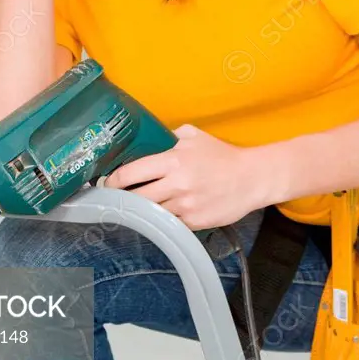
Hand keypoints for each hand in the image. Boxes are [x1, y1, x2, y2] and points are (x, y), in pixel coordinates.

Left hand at [103, 124, 260, 230]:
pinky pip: (169, 223)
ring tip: (137, 208)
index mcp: (173, 160)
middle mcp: (176, 184)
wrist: (251, 178)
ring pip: (152, 213)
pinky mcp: (194, 222)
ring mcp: (185, 206)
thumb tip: (149, 140)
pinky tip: (161, 216)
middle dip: (124, 199)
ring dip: (144, 211)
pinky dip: (163, 220)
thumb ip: (169, 136)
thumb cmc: (222, 156)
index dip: (115, 180)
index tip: (107, 183)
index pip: (132, 173)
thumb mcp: (194, 136)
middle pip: (137, 198)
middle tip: (116, 199)